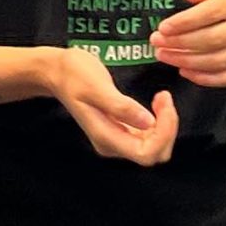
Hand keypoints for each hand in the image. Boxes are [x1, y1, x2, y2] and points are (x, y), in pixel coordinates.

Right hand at [46, 45, 177, 165]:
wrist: (58, 72)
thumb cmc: (74, 75)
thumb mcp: (97, 87)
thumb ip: (121, 107)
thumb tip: (148, 123)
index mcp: (106, 139)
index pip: (146, 154)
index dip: (163, 133)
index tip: (162, 101)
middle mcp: (112, 145)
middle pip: (154, 153)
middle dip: (167, 128)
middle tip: (163, 97)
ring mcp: (117, 139)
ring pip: (154, 146)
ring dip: (165, 124)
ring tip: (161, 97)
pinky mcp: (121, 130)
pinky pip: (149, 136)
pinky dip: (159, 121)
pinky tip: (156, 102)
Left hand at [149, 0, 225, 87]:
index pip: (212, 12)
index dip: (184, 22)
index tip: (163, 27)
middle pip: (213, 40)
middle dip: (180, 43)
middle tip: (158, 43)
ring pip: (218, 61)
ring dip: (186, 61)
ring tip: (165, 55)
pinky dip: (203, 78)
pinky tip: (184, 70)